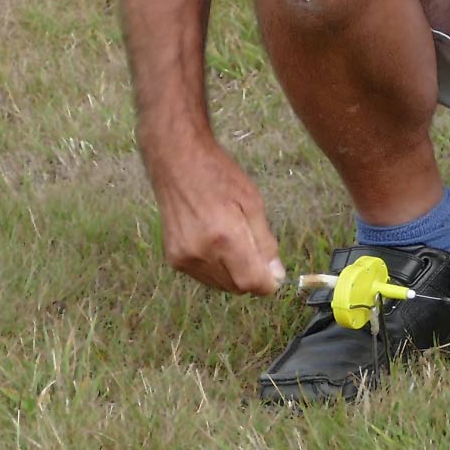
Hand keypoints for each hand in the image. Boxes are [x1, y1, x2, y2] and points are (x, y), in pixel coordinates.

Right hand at [149, 142, 285, 296]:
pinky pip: (204, 276)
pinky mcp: (173, 258)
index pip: (250, 282)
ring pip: (220, 284)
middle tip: (254, 249)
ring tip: (233, 242)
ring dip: (234, 273)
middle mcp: (201, 253)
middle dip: (252, 276)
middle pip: (236, 287)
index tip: (274, 273)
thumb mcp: (252, 202)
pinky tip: (216, 244)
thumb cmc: (218, 175)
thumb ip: (265, 242)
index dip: (267, 283)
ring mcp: (184, 258)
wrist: (176, 161)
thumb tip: (276, 275)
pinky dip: (217, 269)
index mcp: (224, 237)